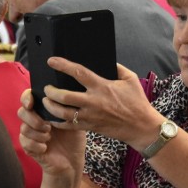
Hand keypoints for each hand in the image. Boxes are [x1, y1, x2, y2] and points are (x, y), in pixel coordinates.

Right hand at [18, 88, 85, 179]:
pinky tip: (46, 148)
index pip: (28, 98)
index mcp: (44, 110)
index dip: (26, 98)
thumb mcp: (75, 120)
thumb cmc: (74, 139)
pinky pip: (24, 142)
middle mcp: (35, 120)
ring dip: (37, 133)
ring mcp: (31, 134)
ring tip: (49, 137)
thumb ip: (68, 107)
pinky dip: (36, 145)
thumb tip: (64, 94)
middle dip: (34, 119)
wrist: (72, 161)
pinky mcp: (29, 147)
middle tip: (48, 127)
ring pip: (23, 128)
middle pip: (21, 112)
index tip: (32, 104)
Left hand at [40, 58, 162, 148]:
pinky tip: (52, 117)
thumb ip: (117, 68)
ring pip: (62, 113)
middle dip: (51, 91)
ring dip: (50, 106)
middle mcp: (93, 102)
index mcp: (102, 87)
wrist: (141, 126)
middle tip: (47, 88)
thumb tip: (107, 61)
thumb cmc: (137, 102)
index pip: (78, 73)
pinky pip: (68, 126)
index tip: (52, 61)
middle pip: (64, 96)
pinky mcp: (90, 127)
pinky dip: (57, 122)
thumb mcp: (130, 79)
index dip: (63, 65)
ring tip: (46, 101)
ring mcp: (90, 116)